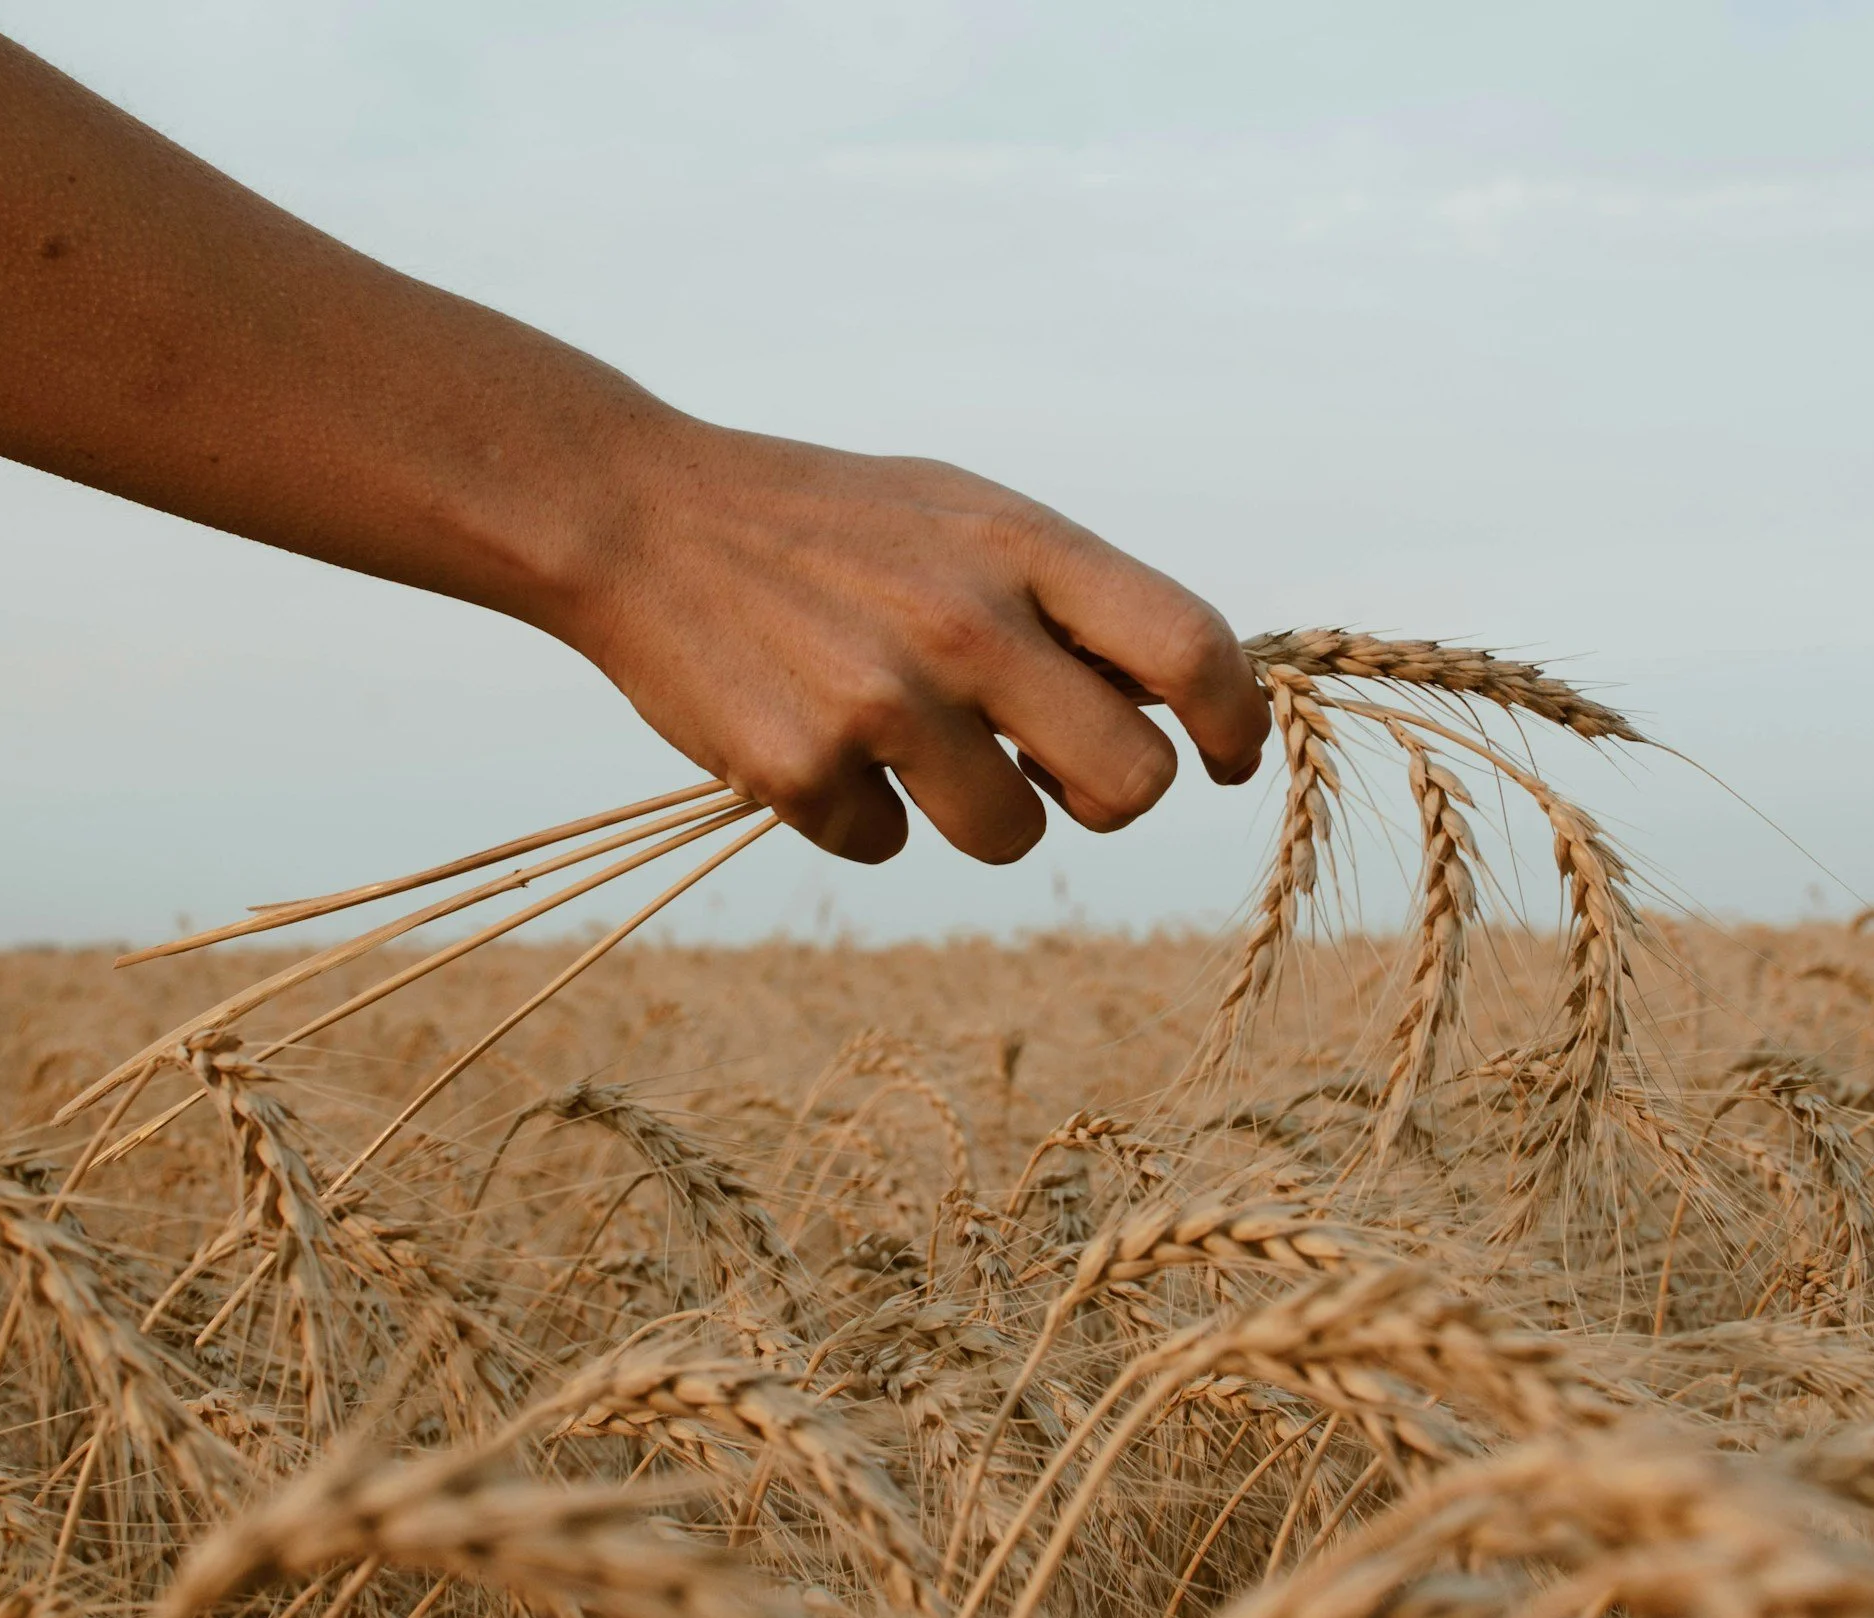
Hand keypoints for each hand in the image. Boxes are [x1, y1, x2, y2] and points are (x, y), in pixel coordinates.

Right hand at [550, 417, 1268, 863]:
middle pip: (1130, 783)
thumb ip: (1064, 598)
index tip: (1228, 758)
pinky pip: (886, 846)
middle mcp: (966, 623)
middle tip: (1055, 774)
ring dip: (980, 814)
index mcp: (1020, 545)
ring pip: (1012, 837)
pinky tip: (812, 738)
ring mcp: (883, 703)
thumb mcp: (960, 513)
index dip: (1234, 721)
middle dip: (1105, 797)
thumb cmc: (826, 523)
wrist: (639, 516)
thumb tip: (1166, 708)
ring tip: (910, 744)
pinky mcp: (802, 771)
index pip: (1189, 648)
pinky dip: (860, 815)